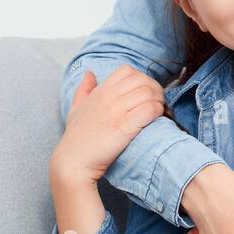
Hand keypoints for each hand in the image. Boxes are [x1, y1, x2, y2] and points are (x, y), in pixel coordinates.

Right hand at [52, 66, 164, 183]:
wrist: (73, 162)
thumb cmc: (76, 138)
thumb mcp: (75, 109)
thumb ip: (83, 90)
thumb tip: (89, 73)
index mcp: (100, 92)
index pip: (127, 71)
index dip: (141, 78)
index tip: (145, 92)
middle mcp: (108, 98)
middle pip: (142, 80)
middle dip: (155, 89)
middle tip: (158, 102)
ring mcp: (116, 112)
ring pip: (148, 93)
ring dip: (159, 100)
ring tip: (160, 111)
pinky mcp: (125, 128)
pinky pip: (149, 109)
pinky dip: (157, 111)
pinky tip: (157, 119)